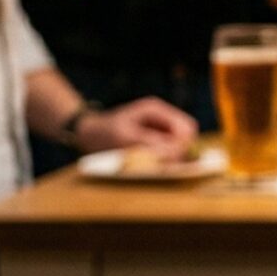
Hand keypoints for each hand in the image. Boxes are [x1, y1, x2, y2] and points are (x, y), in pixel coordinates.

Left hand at [73, 96, 198, 156]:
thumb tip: (174, 152)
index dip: (183, 145)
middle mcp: (162, 116)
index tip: (172, 161)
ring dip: (173, 155)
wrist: (89, 134)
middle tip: (165, 165)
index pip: (186, 127)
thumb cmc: (104, 133)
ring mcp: (160, 127)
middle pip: (187, 134)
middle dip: (180, 150)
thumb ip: (150, 143)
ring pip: (181, 143)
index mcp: (156, 109)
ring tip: (158, 164)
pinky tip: (154, 163)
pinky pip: (171, 149)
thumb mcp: (124, 137)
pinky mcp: (157, 138)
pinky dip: (167, 158)